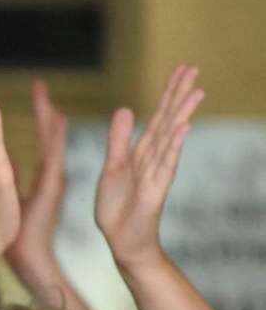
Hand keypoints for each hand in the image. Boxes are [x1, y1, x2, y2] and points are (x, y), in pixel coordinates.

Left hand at [11, 79, 69, 282]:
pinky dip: (55, 136)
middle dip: (42, 109)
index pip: (38, 139)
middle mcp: (48, 172)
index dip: (36, 117)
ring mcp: (52, 178)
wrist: (27, 253)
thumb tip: (7, 161)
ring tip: (48, 95)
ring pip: (52, 140)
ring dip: (50, 117)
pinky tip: (56, 118)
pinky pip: (53, 155)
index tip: (33, 94)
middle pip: (45, 134)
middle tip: (37, 85)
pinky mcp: (52, 186)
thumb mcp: (11, 195)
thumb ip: (11, 175)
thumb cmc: (17, 229)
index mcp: (40, 174)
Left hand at [95, 64, 202, 273]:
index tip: (182, 69)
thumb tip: (126, 109)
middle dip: (179, 95)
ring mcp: (157, 172)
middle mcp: (153, 158)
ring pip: (170, 138)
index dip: (168, 93)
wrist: (121, 240)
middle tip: (193, 69)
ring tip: (196, 91)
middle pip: (168, 120)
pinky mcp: (156, 189)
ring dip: (182, 114)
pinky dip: (174, 145)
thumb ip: (118, 140)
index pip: (158, 116)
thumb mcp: (111, 168)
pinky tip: (184, 128)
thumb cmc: (117, 207)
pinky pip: (166, 164)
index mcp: (141, 152)